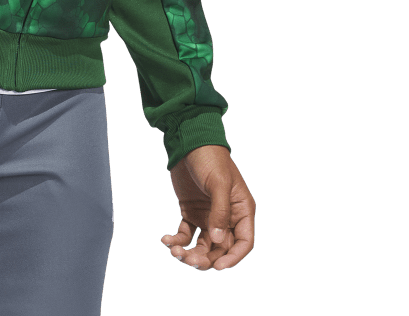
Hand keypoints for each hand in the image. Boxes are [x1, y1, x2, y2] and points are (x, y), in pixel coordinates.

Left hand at [159, 144, 254, 270]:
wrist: (189, 141)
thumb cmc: (211, 158)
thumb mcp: (219, 183)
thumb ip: (220, 212)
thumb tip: (217, 240)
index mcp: (241, 210)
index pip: (243, 242)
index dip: (233, 258)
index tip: (217, 267)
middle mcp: (226, 217)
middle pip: (220, 249)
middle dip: (206, 258)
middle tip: (189, 260)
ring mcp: (208, 216)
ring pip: (202, 245)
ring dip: (190, 253)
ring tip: (175, 252)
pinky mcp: (190, 213)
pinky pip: (186, 234)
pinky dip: (176, 241)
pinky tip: (165, 240)